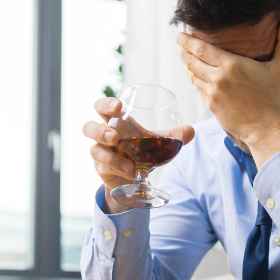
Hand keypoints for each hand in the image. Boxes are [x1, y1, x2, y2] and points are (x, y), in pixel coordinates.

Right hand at [83, 97, 195, 213]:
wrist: (131, 174)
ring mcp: (100, 152)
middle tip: (115, 136)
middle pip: (89, 126)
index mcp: (115, 122)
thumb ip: (171, 136)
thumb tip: (191, 130)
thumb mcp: (154, 142)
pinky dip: (118, 169)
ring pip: (94, 148)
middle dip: (100, 129)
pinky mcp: (100, 168)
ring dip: (108, 155)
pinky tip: (131, 172)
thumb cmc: (139, 150)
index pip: (103, 107)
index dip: (106, 105)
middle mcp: (103, 135)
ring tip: (127, 163)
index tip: (118, 106)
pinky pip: (104, 167)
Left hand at [178, 13, 279, 163]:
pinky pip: (197, 89)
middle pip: (191, 60)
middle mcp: (218, 77)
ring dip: (188, 66)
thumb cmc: (274, 96)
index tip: (180, 35)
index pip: (200, 48)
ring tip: (187, 59)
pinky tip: (197, 76)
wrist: (266, 127)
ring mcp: (212, 93)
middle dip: (184, 51)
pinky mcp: (210, 106)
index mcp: (232, 64)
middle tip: (182, 45)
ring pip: (191, 75)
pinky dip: (195, 80)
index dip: (187, 40)